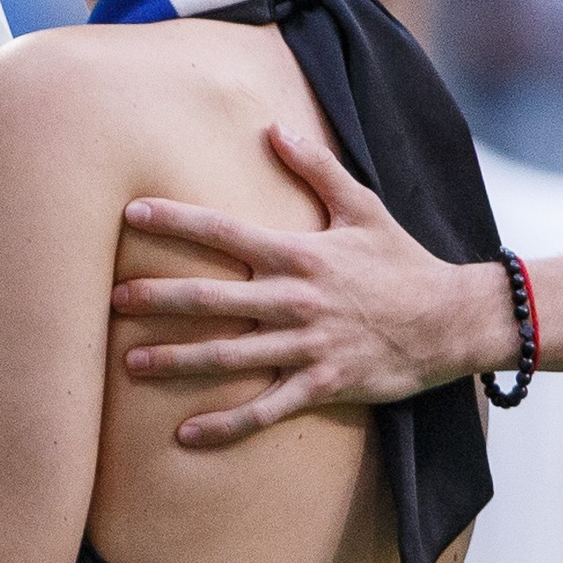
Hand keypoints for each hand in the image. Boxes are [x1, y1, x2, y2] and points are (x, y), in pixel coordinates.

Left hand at [113, 123, 508, 445]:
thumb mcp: (363, 206)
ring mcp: (307, 346)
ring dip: (177, 360)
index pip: (225, 232)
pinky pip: (265, 410)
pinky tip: (186, 435)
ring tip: (130, 363)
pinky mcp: (322, 385)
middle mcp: (295, 299)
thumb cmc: (401, 260)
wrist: (451, 319)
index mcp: (299, 253)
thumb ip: (316, 168)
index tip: (131, 212)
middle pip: (213, 299)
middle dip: (158, 298)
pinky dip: (225, 425)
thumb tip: (274, 127)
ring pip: (229, 356)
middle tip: (111, 299)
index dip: (176, 221)